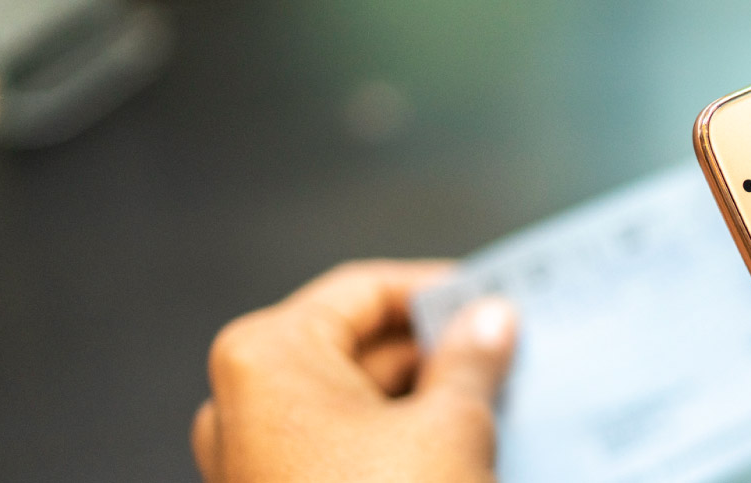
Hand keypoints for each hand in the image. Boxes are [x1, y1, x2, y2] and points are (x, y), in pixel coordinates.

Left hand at [192, 260, 516, 481]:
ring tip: (494, 403)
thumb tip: (489, 321)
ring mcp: (253, 460)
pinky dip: (398, 442)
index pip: (363, 291)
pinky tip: (459, 451)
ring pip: (353, 402)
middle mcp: (244, 403)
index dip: (435, 290)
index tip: (490, 298)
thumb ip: (471, 360)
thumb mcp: (450, 426)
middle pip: (355, 346)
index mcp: (269, 357)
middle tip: (506, 351)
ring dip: (423, 399)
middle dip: (435, 351)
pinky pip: (343, 450)